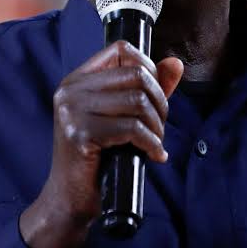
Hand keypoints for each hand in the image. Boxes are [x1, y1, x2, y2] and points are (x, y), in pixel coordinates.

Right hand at [19, 41, 183, 247]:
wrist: (71, 197)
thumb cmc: (99, 155)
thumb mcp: (123, 115)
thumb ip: (148, 87)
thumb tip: (176, 63)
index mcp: (77, 79)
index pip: (121, 50)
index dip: (148, 67)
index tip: (155, 94)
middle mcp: (70, 89)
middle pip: (135, 75)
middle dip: (159, 101)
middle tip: (159, 125)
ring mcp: (72, 110)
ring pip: (137, 101)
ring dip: (157, 125)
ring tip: (155, 141)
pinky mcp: (81, 133)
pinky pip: (132, 128)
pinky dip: (152, 143)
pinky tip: (153, 154)